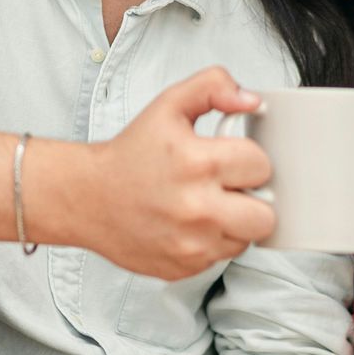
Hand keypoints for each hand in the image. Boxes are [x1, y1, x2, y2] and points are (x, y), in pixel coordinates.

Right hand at [78, 68, 275, 279]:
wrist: (87, 198)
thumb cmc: (131, 153)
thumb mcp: (169, 105)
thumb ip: (213, 87)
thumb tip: (252, 101)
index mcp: (197, 163)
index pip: (262, 166)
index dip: (248, 159)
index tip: (229, 159)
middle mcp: (197, 208)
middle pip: (266, 215)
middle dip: (252, 198)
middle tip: (228, 187)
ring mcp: (191, 244)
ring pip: (246, 238)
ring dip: (235, 222)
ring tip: (208, 204)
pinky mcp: (185, 267)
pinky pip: (222, 257)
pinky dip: (213, 241)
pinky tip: (191, 225)